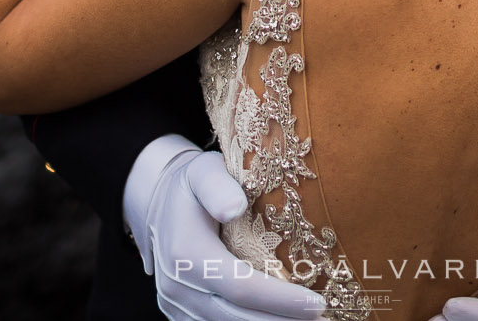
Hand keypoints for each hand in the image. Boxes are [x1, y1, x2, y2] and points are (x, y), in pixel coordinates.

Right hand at [124, 134, 325, 320]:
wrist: (156, 203)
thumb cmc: (191, 186)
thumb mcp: (202, 171)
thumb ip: (217, 186)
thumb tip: (234, 207)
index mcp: (187, 252)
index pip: (241, 286)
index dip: (280, 300)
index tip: (317, 304)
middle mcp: (178, 286)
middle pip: (237, 318)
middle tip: (321, 318)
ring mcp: (176, 305)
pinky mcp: (180, 314)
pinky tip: (278, 318)